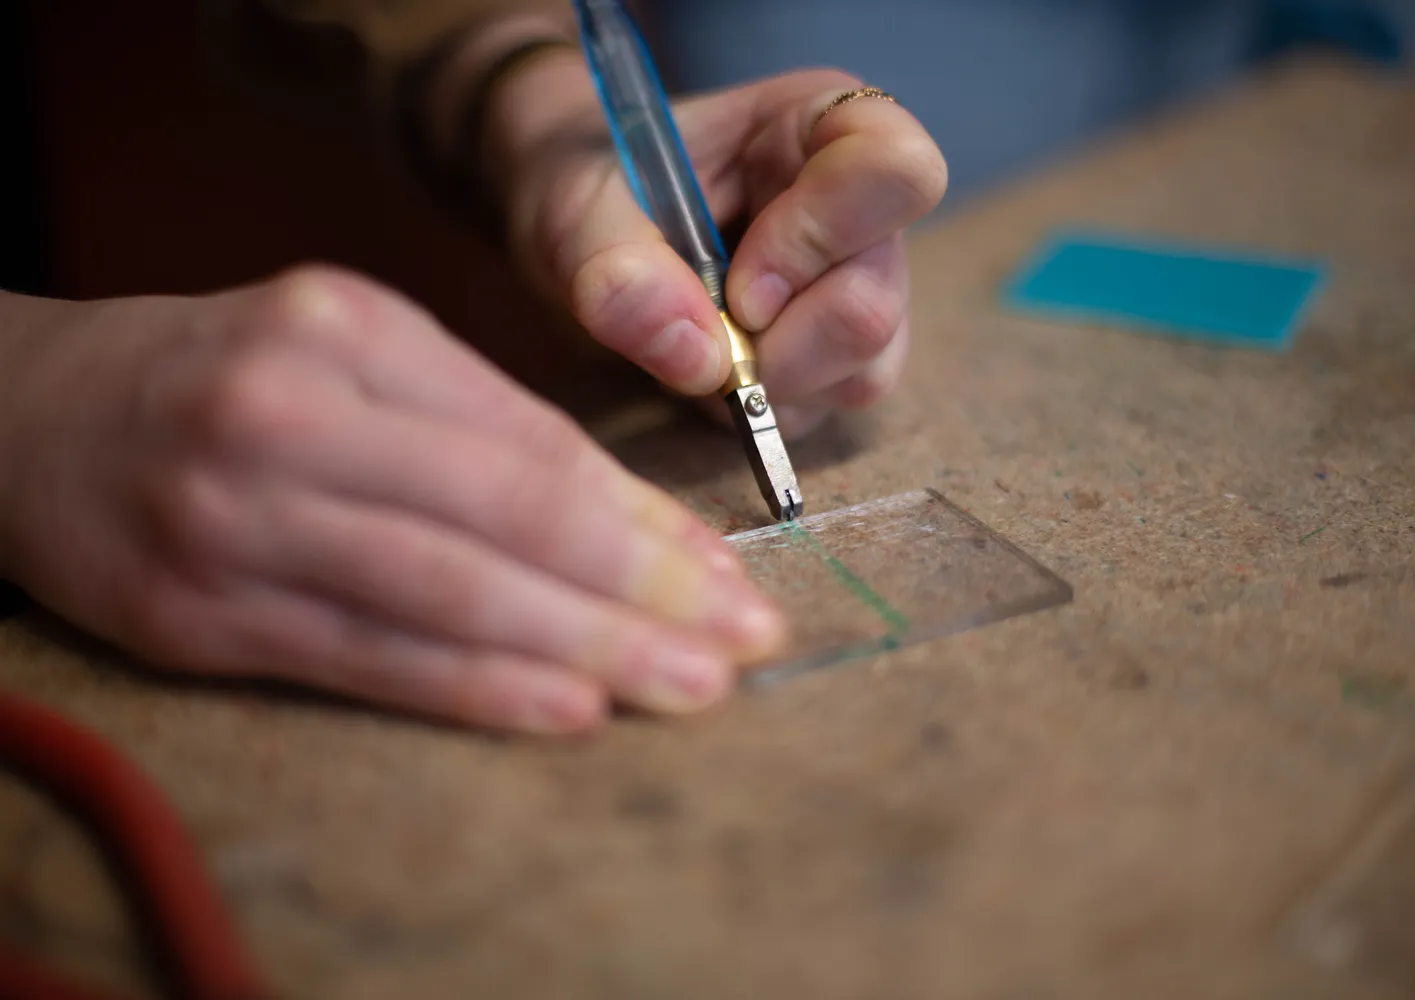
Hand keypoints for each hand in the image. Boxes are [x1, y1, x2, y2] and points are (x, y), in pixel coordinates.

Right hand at [0, 270, 784, 733]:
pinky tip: (567, 709)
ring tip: (687, 686)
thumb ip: (484, 424)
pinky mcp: (200, 613)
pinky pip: (367, 658)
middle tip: (744, 641)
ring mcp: (237, 520)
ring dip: (585, 649)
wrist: (33, 415)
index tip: (729, 574)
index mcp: (349, 331)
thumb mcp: (353, 348)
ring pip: (448, 596)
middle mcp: (292, 417)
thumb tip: (638, 525)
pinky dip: (476, 690)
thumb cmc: (230, 375)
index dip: (643, 517)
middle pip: (506, 516)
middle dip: (643, 588)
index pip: (531, 441)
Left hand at [496, 61, 947, 435]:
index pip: (896, 171)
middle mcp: (858, 207)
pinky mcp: (837, 355)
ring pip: (866, 369)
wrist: (577, 213)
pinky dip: (764, 412)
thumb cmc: (587, 176)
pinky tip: (711, 377)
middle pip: (875, 300)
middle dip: (781, 347)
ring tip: (697, 351)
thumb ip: (615, 266)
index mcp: (817, 126)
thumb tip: (699, 360)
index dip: (822, 239)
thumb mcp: (572, 203)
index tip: (738, 285)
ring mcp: (857, 286)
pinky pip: (832, 409)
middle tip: (701, 339)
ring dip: (770, 386)